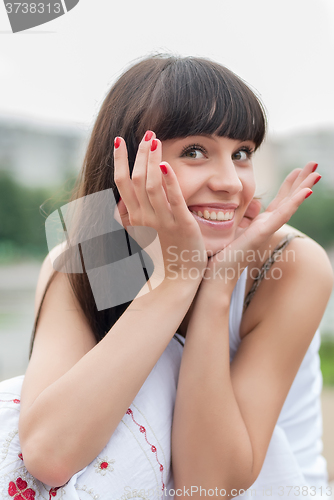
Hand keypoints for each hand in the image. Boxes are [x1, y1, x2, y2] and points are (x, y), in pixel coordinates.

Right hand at [113, 131, 206, 285]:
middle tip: (148, 133)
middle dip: (140, 153)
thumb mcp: (140, 235)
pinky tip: (167, 164)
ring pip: (152, 185)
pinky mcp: (181, 226)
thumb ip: (130, 217)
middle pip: (137, 179)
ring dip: (152, 160)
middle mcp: (145, 217)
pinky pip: (174, 200)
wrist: (175, 280)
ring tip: (155, 140)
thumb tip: (119, 203)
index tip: (119, 140)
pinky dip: (169, 182)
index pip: (122, 182)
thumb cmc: (161, 256)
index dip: (119, 160)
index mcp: (135, 217)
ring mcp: (162, 221)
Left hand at [201, 162, 318, 294]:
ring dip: (304, 188)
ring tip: (316, 173)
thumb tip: (238, 205)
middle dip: (301, 181)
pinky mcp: (261, 234)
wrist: (215, 275)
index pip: (278, 201)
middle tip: (314, 164)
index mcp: (259, 225)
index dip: (288, 185)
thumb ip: (236, 218)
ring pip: (289, 205)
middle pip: (288, 200)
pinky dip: (295, 203)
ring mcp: (266, 230)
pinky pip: (282, 216)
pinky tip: (306, 191)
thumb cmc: (219, 256)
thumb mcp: (228, 230)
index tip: (297, 169)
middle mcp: (266, 226)